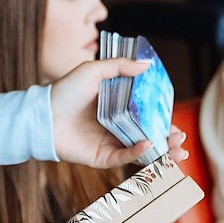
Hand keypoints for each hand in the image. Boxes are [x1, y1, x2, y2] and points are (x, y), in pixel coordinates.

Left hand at [48, 57, 185, 166]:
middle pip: (149, 135)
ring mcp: (110, 143)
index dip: (163, 118)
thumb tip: (147, 65)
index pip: (146, 115)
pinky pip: (124, 158)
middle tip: (181, 139)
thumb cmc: (65, 91)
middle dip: (168, 140)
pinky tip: (148, 145)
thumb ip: (120, 67)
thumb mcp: (93, 70)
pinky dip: (137, 153)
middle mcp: (117, 127)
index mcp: (117, 107)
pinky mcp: (101, 157)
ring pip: (141, 150)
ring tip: (178, 151)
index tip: (176, 119)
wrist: (42, 114)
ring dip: (161, 151)